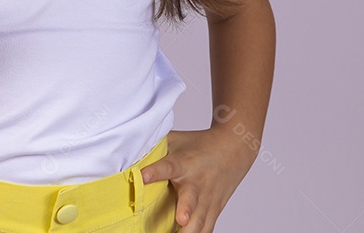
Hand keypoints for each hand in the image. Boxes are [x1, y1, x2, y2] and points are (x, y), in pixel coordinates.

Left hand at [138, 128, 255, 231]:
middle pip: (191, 199)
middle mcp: (196, 182)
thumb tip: (128, 147)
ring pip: (201, 220)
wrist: (235, 148)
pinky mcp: (214, 209)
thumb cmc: (200, 144)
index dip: (155, 172)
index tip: (141, 176)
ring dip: (189, 232)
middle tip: (180, 219)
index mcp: (184, 162)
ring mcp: (207, 199)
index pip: (168, 166)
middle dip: (186, 211)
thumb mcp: (177, 139)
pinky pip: (206, 228)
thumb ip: (155, 146)